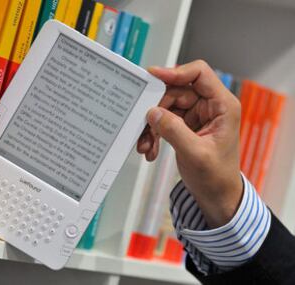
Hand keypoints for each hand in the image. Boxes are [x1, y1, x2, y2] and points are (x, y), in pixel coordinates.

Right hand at [137, 60, 242, 227]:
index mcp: (222, 106)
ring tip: (144, 145)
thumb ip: (173, 131)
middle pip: (176, 92)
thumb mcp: (195, 154)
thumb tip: (152, 112)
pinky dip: (154, 134)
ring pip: (166, 107)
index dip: (176, 72)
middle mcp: (209, 106)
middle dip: (156, 110)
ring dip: (152, 126)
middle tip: (142, 126)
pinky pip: (164, 121)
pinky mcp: (185, 125)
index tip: (153, 77)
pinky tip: (150, 149)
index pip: (199, 74)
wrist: (215, 195)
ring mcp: (196, 115)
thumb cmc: (215, 177)